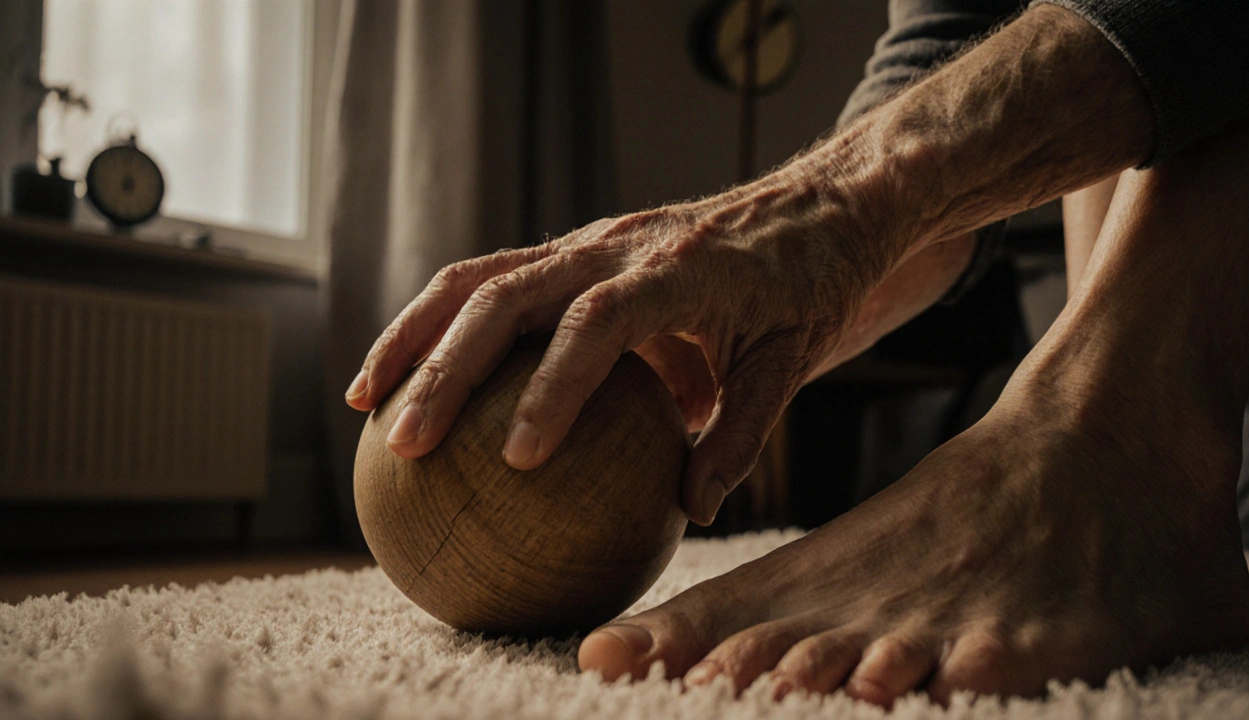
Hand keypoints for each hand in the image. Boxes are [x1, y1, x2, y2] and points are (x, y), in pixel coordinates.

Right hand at [345, 173, 885, 524]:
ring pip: (478, 278)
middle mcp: (618, 244)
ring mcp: (589, 240)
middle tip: (408, 446)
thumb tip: (689, 511)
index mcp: (678, 271)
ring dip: (415, 338)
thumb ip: (742, 434)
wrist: (819, 205)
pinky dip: (437, 325)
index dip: (553, 386)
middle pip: (508, 294)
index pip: (600, 324)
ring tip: (366, 406)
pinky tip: (401, 378)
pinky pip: (490, 279)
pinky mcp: (573, 249)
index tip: (520, 459)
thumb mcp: (794, 362)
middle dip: (447, 369)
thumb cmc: (811, 285)